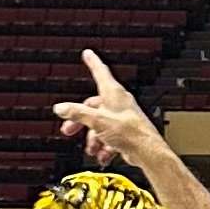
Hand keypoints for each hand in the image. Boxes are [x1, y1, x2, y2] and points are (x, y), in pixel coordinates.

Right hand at [54, 49, 172, 167]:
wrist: (148, 152)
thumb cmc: (130, 133)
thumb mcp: (97, 121)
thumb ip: (77, 113)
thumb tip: (61, 108)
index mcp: (114, 94)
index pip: (101, 72)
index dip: (93, 62)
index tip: (88, 54)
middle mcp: (119, 104)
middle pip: (93, 106)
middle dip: (80, 120)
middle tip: (69, 129)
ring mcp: (122, 119)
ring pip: (100, 125)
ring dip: (93, 138)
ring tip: (91, 148)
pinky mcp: (126, 134)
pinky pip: (109, 137)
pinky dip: (104, 147)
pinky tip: (102, 155)